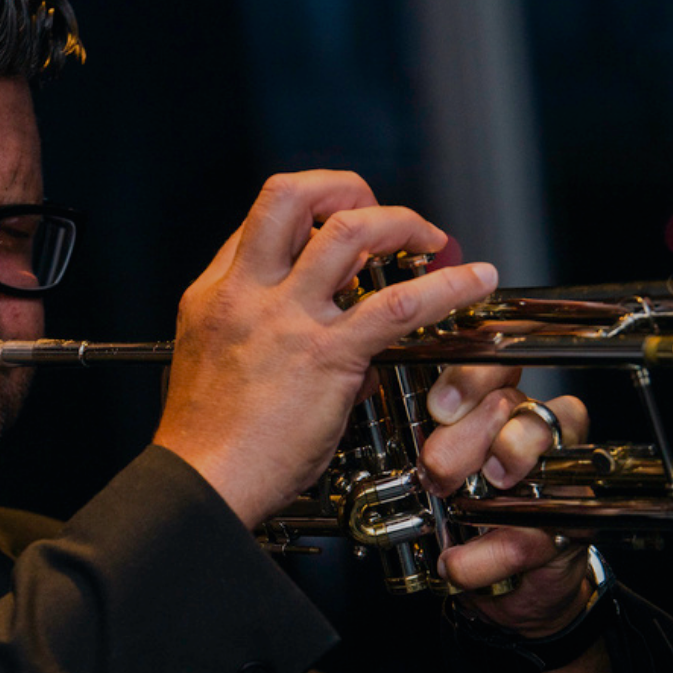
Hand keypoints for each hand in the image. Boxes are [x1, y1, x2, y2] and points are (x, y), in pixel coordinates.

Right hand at [153, 171, 499, 528]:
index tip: (334, 225)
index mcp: (214, 295)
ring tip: (427, 237)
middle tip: (375, 208)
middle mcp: (247, 293)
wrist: (200, 486)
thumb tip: (344, 352)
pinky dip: (446, 287)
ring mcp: (286, 319)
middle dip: (342, 186)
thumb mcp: (217, 371)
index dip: (305, 212)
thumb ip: (271, 344)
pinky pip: (398, 305)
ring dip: (398, 221)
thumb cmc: (208, 447)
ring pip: (348, 230)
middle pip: (292, 195)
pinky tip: (472, 281)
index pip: (261, 222)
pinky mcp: (327, 355)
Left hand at [421, 365, 593, 636]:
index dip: (472, 377)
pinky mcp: (565, 530)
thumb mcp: (434, 470)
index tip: (439, 406)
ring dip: (500, 469)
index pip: (495, 365)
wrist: (506, 585)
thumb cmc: (467, 514)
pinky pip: (531, 532)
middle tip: (437, 467)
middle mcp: (532, 433)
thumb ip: (418, 437)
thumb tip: (371, 401)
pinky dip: (487, 554)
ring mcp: (556, 478)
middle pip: (516, 403)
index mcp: (496, 408)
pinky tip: (457, 562)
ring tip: (465, 499)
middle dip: (470, 433)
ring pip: (542, 445)